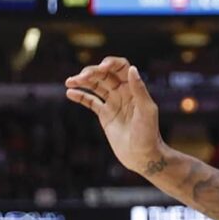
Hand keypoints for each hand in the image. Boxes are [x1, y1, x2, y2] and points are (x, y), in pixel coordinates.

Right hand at [65, 57, 164, 175]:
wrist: (143, 156)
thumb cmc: (149, 134)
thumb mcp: (146, 110)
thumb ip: (139, 90)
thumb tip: (132, 68)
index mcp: (134, 89)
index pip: (121, 68)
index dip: (110, 63)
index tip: (100, 67)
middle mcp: (123, 93)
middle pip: (104, 75)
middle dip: (91, 73)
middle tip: (80, 78)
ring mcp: (113, 103)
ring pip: (96, 86)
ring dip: (82, 81)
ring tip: (69, 81)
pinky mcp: (105, 115)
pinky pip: (91, 102)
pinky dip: (80, 96)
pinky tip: (70, 93)